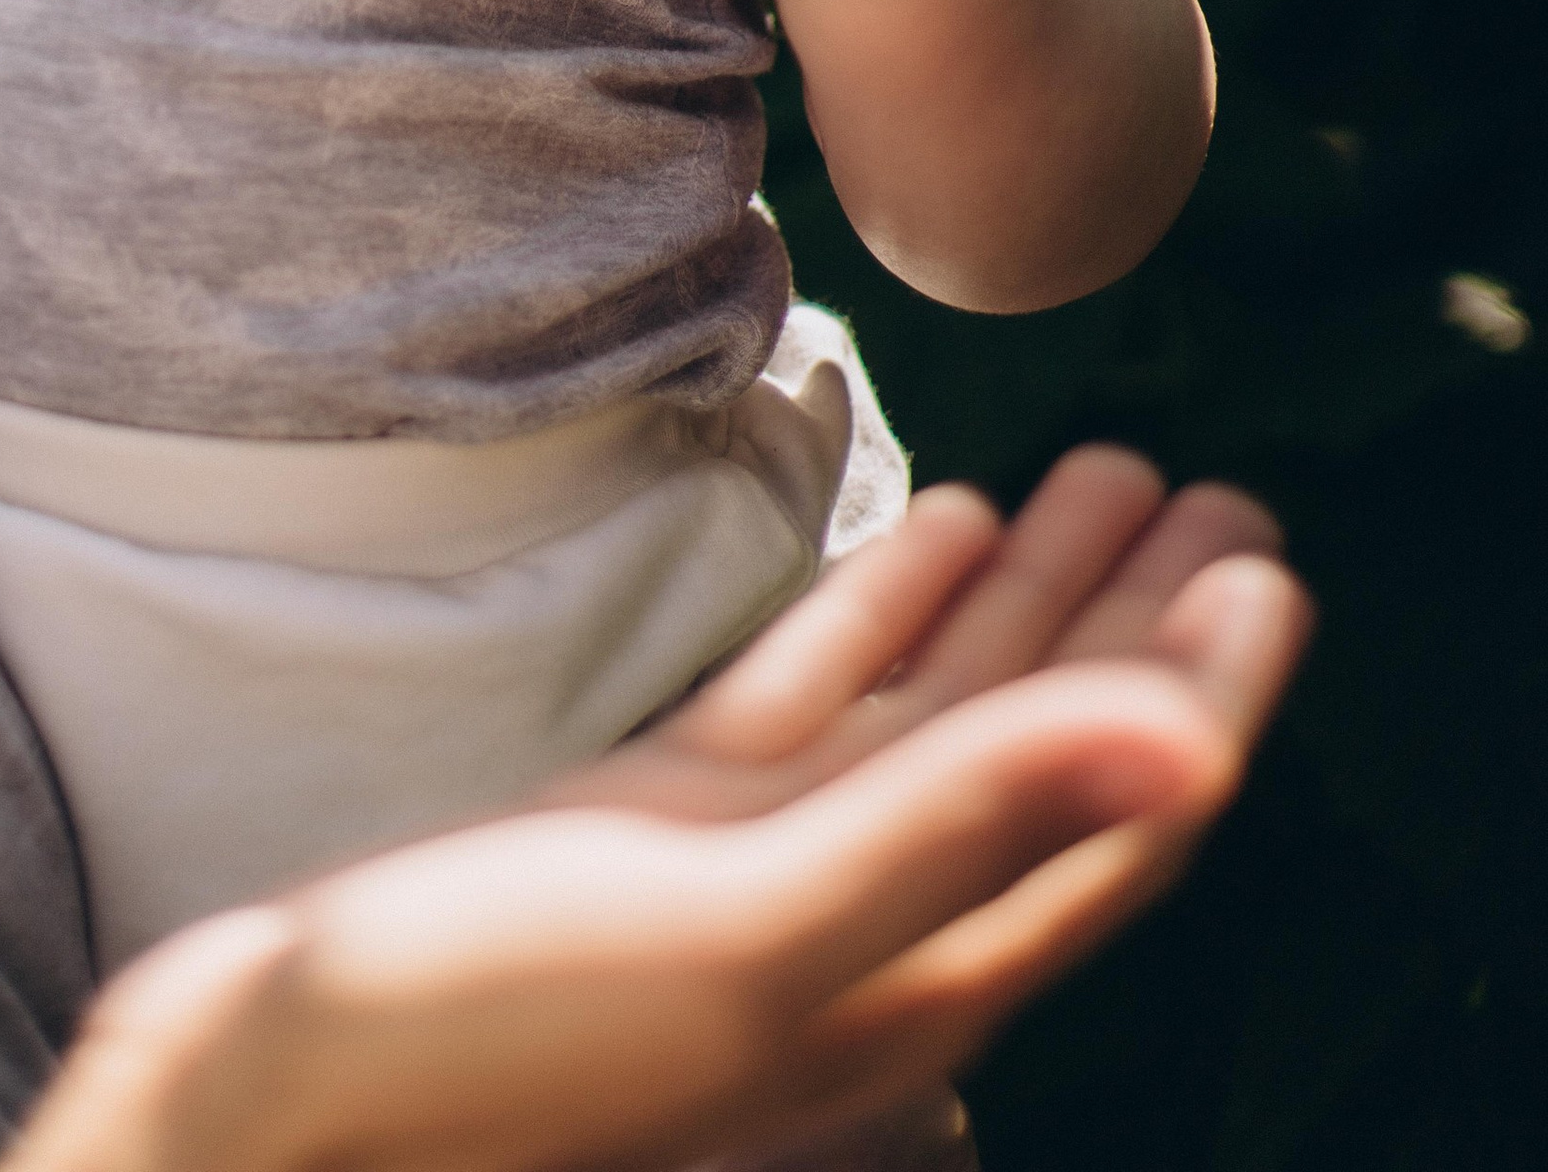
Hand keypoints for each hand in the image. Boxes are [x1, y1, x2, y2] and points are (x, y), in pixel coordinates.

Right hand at [6, 450, 1308, 1171]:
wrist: (280, 1077)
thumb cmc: (494, 1037)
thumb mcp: (748, 929)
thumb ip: (964, 827)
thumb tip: (1186, 746)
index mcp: (907, 984)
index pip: (1110, 825)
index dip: (1201, 695)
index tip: (1268, 559)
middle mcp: (856, 932)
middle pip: (1045, 760)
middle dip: (1140, 628)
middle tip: (1222, 489)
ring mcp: (754, 872)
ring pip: (937, 715)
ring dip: (1031, 598)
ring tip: (1109, 469)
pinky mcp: (660, 823)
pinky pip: (817, 703)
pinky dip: (887, 613)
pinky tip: (938, 524)